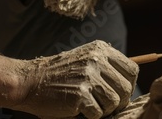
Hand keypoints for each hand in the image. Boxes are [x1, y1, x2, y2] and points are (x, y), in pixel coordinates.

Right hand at [12, 40, 138, 118]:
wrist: (29, 82)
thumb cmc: (59, 76)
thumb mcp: (84, 60)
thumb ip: (106, 67)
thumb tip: (131, 85)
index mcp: (101, 50)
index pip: (132, 70)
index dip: (128, 86)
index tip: (118, 93)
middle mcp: (97, 59)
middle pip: (126, 88)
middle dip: (118, 102)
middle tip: (104, 105)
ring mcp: (89, 76)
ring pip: (114, 102)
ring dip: (104, 110)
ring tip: (89, 106)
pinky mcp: (81, 94)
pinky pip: (99, 113)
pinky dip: (90, 116)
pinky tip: (78, 109)